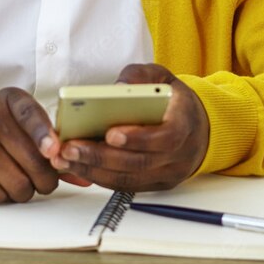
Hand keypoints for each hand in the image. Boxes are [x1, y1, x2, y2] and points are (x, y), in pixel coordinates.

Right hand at [0, 88, 67, 204]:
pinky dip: (4, 196)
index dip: (45, 136)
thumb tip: (80, 174)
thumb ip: (48, 139)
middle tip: (44, 179)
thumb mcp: (14, 117)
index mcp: (10, 101)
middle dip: (46, 179)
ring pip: (19, 185)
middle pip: (34, 163)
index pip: (31, 115)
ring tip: (20, 180)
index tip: (53, 151)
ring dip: (26, 191)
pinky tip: (0, 183)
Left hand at [51, 64, 208, 192]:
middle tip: (70, 147)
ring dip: (93, 170)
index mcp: (184, 124)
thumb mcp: (161, 77)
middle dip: (101, 156)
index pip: (166, 137)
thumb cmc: (174, 101)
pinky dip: (99, 178)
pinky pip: (125, 186)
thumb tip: (115, 88)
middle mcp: (179, 154)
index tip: (110, 134)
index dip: (138, 138)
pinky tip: (77, 167)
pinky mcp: (154, 184)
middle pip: (139, 162)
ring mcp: (167, 173)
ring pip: (129, 178)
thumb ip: (139, 77)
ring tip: (65, 159)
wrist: (199, 128)